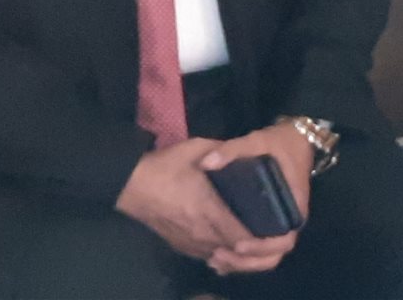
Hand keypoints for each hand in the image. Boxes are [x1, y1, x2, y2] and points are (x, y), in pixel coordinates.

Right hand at [113, 138, 251, 260]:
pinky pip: (205, 255)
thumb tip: (242, 152)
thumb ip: (223, 151)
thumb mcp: (197, 148)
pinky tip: (223, 239)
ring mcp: (189, 242)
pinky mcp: (179, 246)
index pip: (241, 234)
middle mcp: (202, 232)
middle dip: (250, 242)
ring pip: (220, 254)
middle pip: (234, 248)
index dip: (259, 235)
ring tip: (245, 233)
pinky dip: (218, 250)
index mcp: (209, 209)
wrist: (132, 185)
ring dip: (233, 248)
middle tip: (261, 227)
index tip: (270, 223)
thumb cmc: (166, 166)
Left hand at [197, 123, 314, 275]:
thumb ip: (232, 151)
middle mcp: (288, 222)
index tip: (238, 244)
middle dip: (246, 262)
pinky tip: (217, 256)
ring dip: (241, 263)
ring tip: (214, 259)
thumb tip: (206, 163)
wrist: (293, 139)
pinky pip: (258, 247)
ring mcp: (278, 224)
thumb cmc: (279, 144)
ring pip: (263, 257)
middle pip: (271, 257)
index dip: (261, 248)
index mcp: (293, 208)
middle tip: (218, 256)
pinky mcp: (268, 223)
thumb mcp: (257, 142)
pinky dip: (241, 257)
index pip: (283, 241)